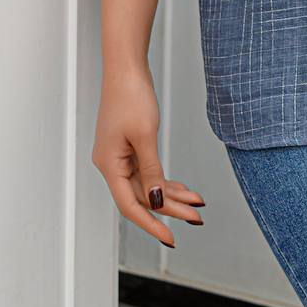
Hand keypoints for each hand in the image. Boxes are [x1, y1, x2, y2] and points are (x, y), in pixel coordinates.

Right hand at [92, 65, 205, 247]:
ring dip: (172, 195)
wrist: (126, 68)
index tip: (171, 238)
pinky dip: (165, 179)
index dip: (151, 224)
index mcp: (109, 165)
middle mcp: (111, 165)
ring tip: (197, 205)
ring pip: (147, 185)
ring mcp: (120, 156)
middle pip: (142, 196)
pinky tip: (184, 188)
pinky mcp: (129, 146)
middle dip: (170, 209)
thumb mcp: (145, 135)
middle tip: (197, 219)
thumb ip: (150, 171)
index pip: (130, 205)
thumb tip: (156, 201)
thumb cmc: (131, 96)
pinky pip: (148, 171)